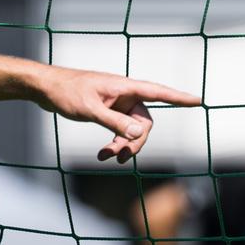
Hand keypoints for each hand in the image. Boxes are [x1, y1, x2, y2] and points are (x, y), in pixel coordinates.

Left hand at [33, 66, 200, 163]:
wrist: (46, 89)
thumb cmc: (67, 92)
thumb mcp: (90, 109)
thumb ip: (114, 121)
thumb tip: (139, 132)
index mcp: (124, 87)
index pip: (158, 92)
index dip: (179, 98)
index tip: (198, 100)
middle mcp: (125, 95)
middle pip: (144, 122)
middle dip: (135, 142)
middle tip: (120, 157)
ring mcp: (117, 104)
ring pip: (132, 130)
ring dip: (122, 146)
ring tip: (105, 157)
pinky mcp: (109, 111)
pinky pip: (120, 130)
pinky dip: (113, 143)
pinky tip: (102, 154)